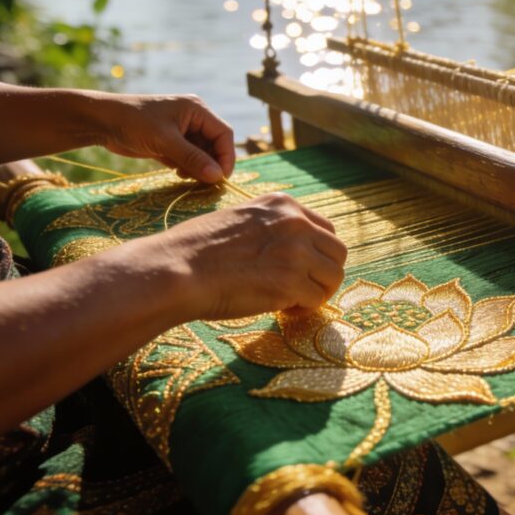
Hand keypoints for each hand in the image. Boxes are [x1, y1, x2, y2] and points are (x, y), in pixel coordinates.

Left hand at [93, 93, 235, 183]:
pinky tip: (177, 173)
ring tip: (186, 177)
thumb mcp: (165, 141)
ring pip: (201, 153)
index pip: (223, 134)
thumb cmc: (134, 123)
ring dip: (198, 168)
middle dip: (211, 164)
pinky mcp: (170, 142)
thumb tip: (217, 177)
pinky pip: (188, 157)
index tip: (221, 177)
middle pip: (214, 145)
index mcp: (197, 110)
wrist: (100, 122)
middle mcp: (193, 119)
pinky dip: (186, 167)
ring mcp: (181, 131)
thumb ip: (193, 159)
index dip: (226, 156)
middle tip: (204, 182)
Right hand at [121, 192, 347, 320]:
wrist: (176, 269)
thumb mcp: (240, 218)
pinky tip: (282, 309)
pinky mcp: (290, 283)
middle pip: (338, 252)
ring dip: (317, 292)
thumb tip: (292, 249)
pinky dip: (303, 309)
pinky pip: (316, 300)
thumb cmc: (198, 249)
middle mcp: (295, 223)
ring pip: (333, 277)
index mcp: (283, 205)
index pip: (326, 228)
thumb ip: (271, 227)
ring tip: (293, 301)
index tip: (303, 268)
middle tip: (304, 289)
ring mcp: (295, 252)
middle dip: (324, 273)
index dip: (318, 253)